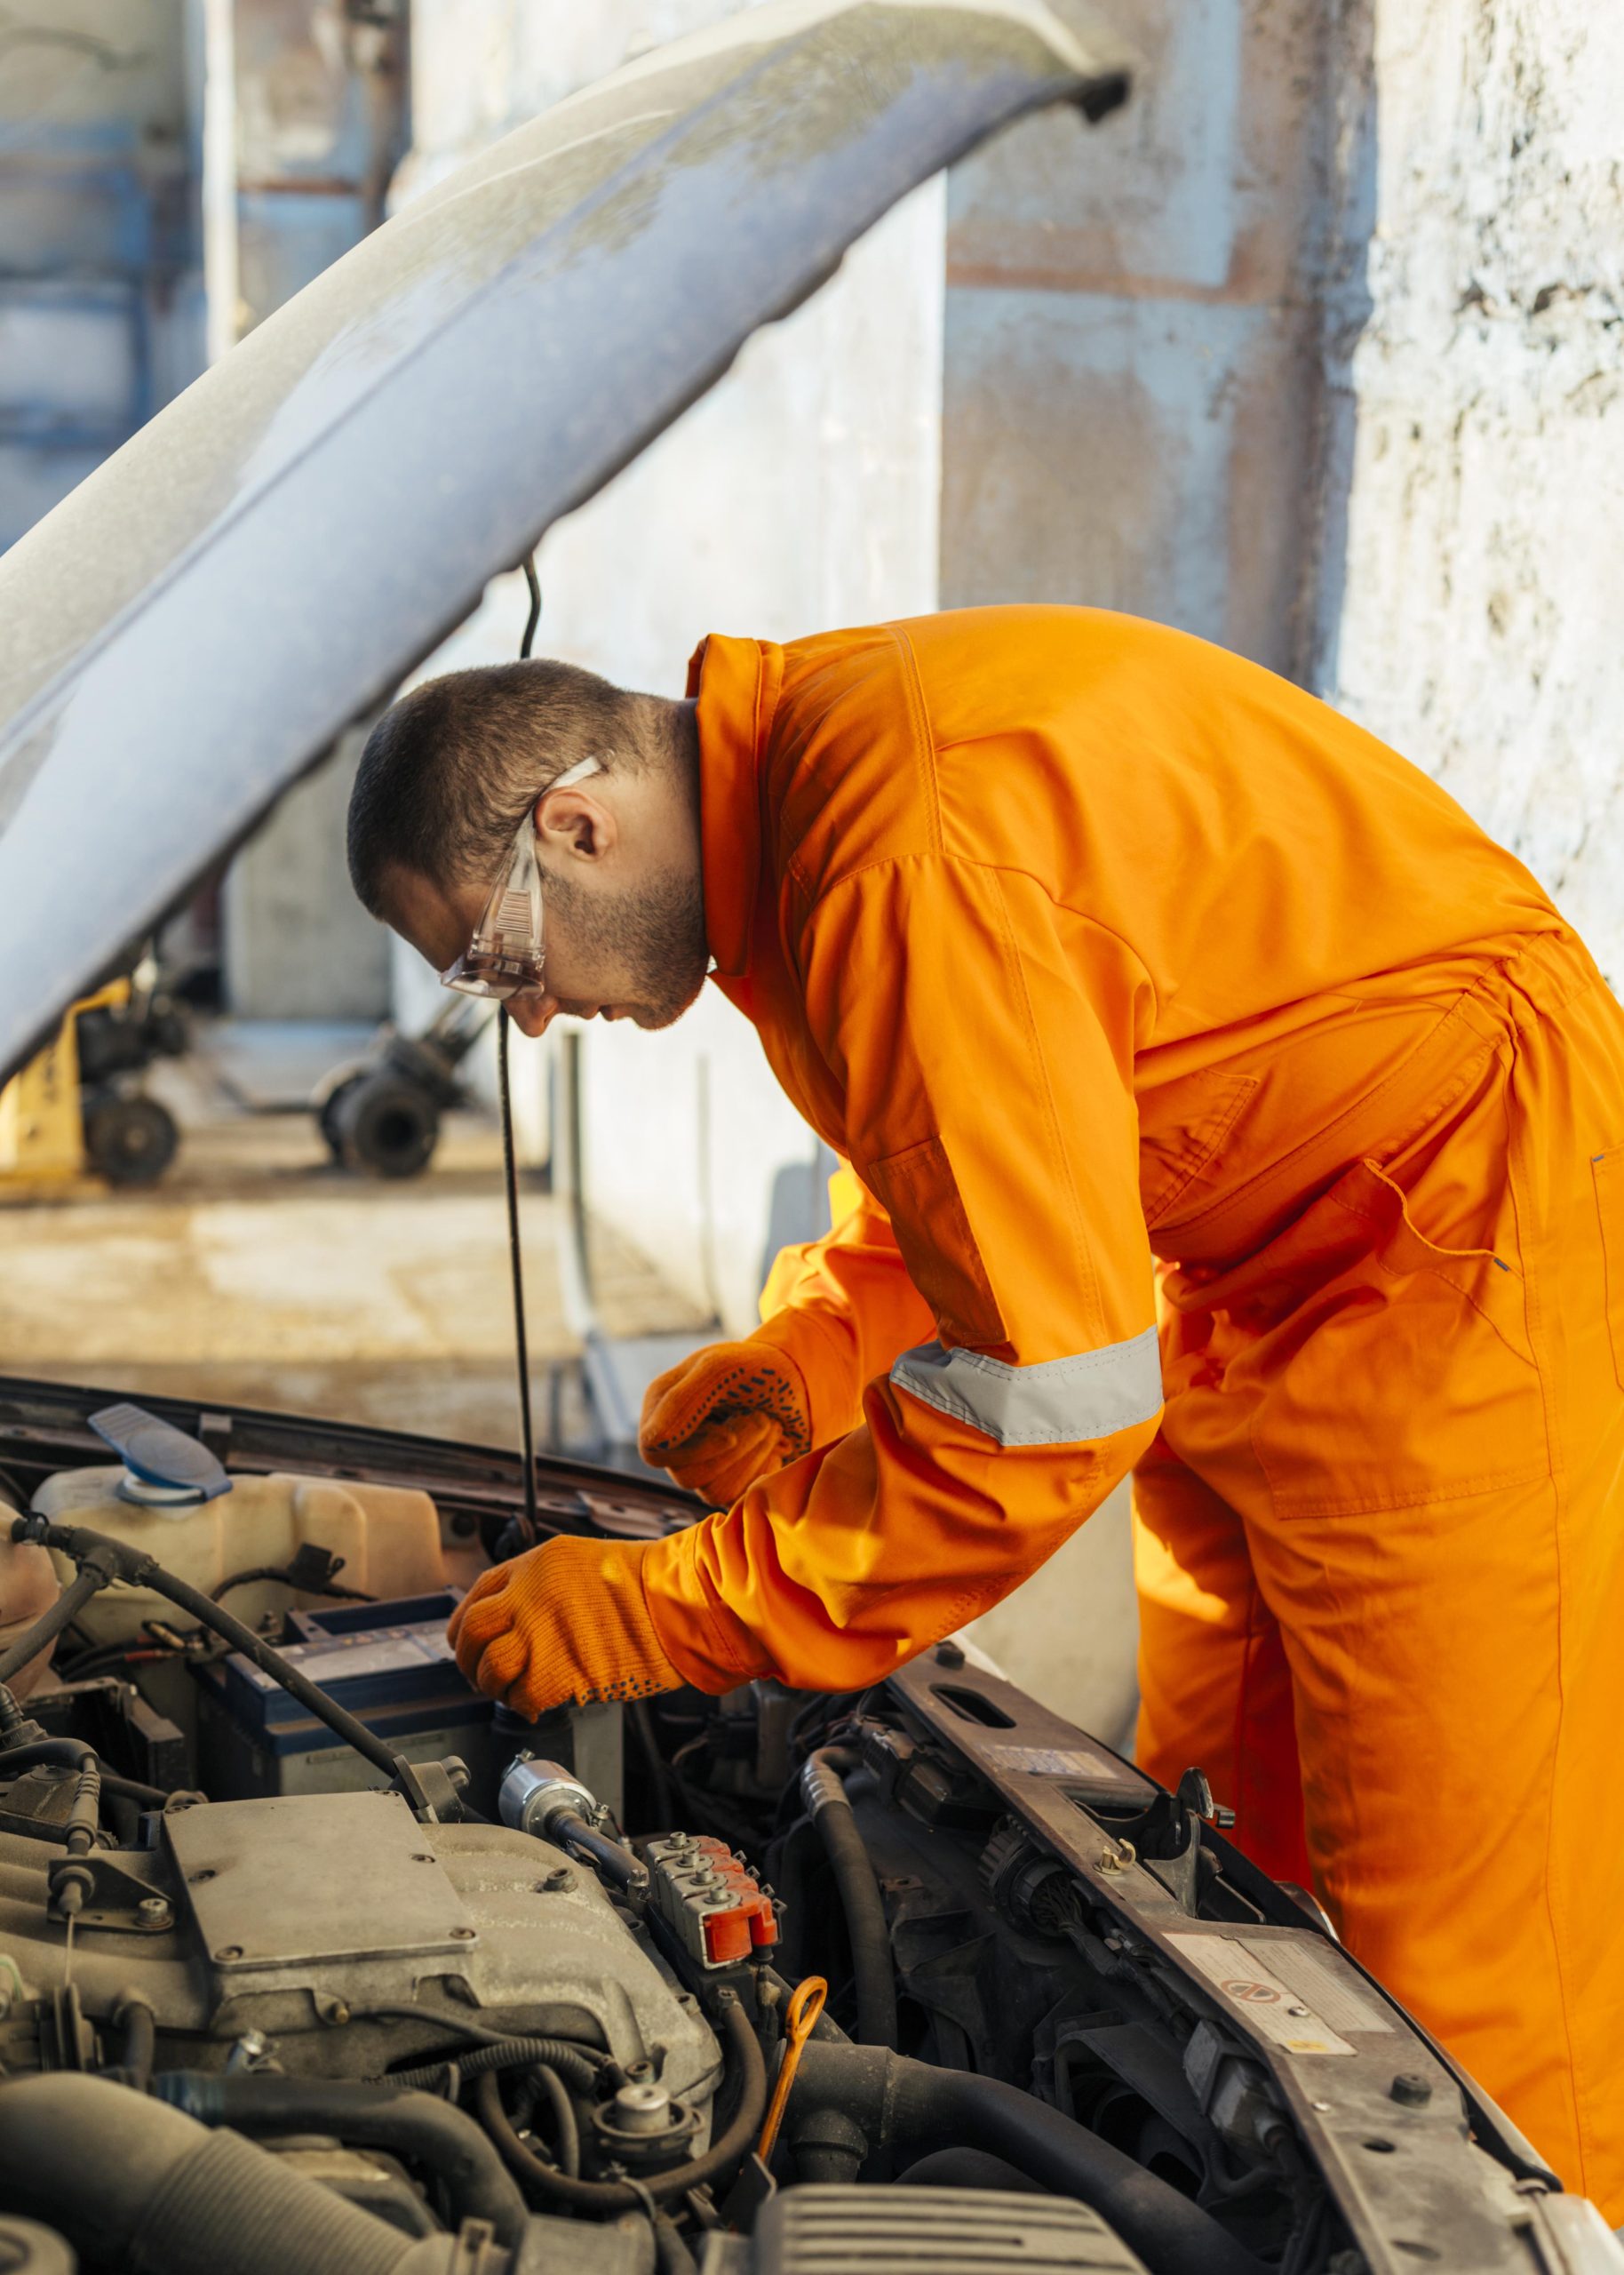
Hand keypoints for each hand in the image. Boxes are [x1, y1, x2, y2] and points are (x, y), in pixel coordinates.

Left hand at [448, 1533, 680, 1716]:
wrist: (680, 1602)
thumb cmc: (648, 1584)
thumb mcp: (584, 1562)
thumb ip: (544, 1585)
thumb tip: (519, 1615)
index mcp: (537, 1564)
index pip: (478, 1593)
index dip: (466, 1622)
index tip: (468, 1639)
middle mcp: (530, 1595)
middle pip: (472, 1632)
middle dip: (469, 1658)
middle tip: (480, 1672)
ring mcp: (541, 1634)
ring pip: (489, 1668)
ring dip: (494, 1686)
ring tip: (510, 1691)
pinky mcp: (558, 1672)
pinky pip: (521, 1698)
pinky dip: (523, 1706)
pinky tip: (536, 1705)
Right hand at [640, 1336, 811, 1503]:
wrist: (800, 1380)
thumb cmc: (756, 1367)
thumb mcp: (720, 1370)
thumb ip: (683, 1400)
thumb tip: (654, 1442)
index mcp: (662, 1407)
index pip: (654, 1450)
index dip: (694, 1449)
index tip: (730, 1435)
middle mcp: (676, 1440)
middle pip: (685, 1477)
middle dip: (734, 1450)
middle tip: (763, 1418)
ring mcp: (701, 1465)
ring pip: (713, 1491)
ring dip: (752, 1457)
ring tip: (771, 1426)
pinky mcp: (728, 1483)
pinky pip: (738, 1499)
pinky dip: (762, 1472)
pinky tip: (773, 1447)